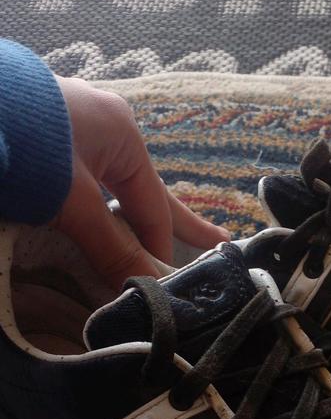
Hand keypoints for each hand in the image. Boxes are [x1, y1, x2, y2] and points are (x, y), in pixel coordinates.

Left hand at [54, 77, 230, 288]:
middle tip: (217, 245)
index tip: (168, 288)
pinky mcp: (43, 137)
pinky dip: (96, 209)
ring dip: (128, 221)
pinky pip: (84, 184)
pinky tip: (100, 221)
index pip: (154, 207)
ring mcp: (72, 130)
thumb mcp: (72, 201)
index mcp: (123, 134)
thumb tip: (146, 290)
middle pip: (145, 193)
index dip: (162, 251)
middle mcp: (104, 128)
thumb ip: (111, 246)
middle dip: (173, 225)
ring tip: (154, 243)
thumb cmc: (27, 144)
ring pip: (112, 190)